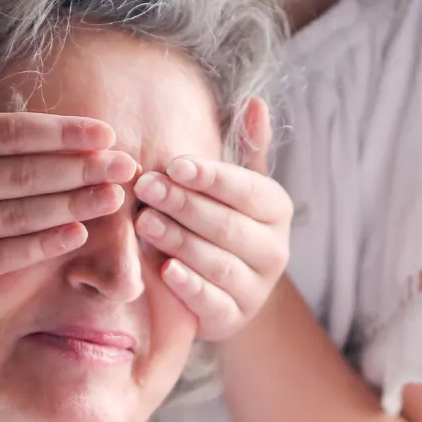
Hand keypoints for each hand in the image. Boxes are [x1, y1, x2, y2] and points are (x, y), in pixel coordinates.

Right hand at [0, 20, 136, 299]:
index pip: (7, 133)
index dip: (61, 134)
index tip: (103, 131)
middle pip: (21, 177)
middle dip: (80, 170)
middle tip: (126, 164)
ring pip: (16, 219)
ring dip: (72, 208)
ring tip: (114, 197)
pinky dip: (39, 248)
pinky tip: (75, 235)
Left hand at [131, 97, 293, 340]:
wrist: (230, 290)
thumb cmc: (225, 222)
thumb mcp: (237, 187)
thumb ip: (245, 149)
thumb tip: (255, 102)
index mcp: (276, 210)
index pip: (247, 189)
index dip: (210, 177)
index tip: (173, 164)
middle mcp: (275, 250)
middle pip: (228, 225)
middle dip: (185, 204)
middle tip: (146, 187)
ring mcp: (256, 288)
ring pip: (218, 262)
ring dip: (180, 241)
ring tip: (144, 222)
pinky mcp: (233, 319)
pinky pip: (212, 303)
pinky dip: (189, 286)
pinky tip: (165, 270)